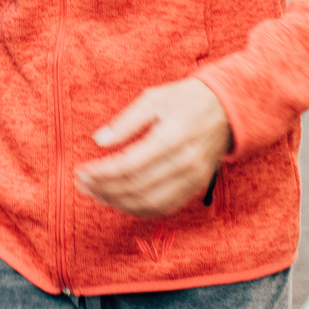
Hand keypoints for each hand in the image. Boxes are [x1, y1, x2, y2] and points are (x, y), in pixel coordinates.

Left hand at [74, 76, 233, 217]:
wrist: (227, 107)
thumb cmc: (186, 99)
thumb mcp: (153, 99)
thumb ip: (126, 122)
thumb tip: (99, 140)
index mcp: (171, 138)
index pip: (128, 166)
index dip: (101, 173)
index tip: (81, 171)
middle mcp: (184, 163)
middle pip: (136, 187)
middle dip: (104, 189)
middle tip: (82, 184)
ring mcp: (193, 178)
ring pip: (150, 203)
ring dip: (118, 203)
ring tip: (96, 194)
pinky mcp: (197, 186)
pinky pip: (165, 207)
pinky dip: (140, 209)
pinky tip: (121, 201)